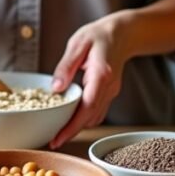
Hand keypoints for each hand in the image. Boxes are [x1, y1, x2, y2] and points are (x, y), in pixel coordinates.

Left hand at [49, 16, 129, 148]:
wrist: (123, 34)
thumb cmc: (98, 35)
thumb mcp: (78, 43)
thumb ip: (66, 66)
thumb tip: (55, 89)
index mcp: (101, 74)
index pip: (87, 107)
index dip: (73, 126)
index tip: (58, 138)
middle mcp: (109, 87)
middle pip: (91, 117)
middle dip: (72, 132)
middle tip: (52, 141)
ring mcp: (111, 92)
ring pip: (95, 117)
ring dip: (78, 128)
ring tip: (58, 132)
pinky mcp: (109, 94)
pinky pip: (97, 112)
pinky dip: (84, 119)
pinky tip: (70, 120)